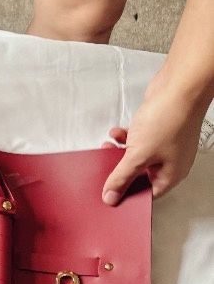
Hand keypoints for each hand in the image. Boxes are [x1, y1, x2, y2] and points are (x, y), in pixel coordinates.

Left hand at [101, 70, 206, 204]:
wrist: (180, 87)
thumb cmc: (170, 120)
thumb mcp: (138, 156)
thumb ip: (122, 178)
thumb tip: (111, 197)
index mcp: (171, 175)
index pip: (146, 194)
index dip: (128, 195)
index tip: (109, 195)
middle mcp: (170, 162)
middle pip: (140, 175)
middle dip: (120, 171)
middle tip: (104, 171)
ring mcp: (164, 145)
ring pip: (137, 156)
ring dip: (119, 153)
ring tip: (106, 149)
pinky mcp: (158, 129)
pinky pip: (138, 139)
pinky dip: (125, 138)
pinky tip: (115, 133)